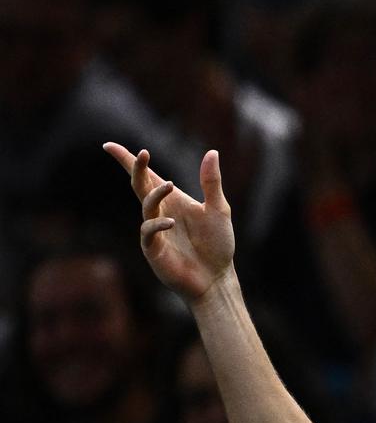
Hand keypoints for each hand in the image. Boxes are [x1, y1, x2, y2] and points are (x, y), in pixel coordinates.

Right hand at [103, 143, 234, 301]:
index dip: (128, 161)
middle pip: (141, 186)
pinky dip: (156, 224)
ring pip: (146, 206)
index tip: (109, 146)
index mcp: (172, 201)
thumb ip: (211, 183)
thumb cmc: (217, 244)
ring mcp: (155, 231)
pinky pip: (148, 233)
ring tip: (171, 185)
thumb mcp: (218, 209)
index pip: (147, 177)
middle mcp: (159, 213)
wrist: (217, 276)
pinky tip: (169, 222)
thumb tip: (212, 152)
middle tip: (143, 155)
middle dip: (137, 169)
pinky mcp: (154, 250)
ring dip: (156, 194)